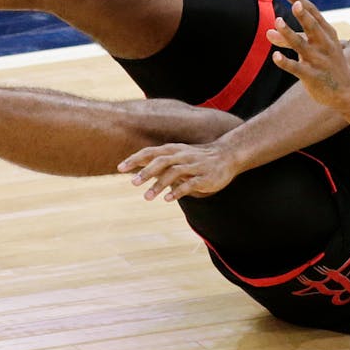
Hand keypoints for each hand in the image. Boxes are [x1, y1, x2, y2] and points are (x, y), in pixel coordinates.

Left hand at [120, 140, 242, 201]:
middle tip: (133, 183)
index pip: (151, 152)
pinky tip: (168, 199)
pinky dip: (178, 191)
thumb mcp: (179, 156)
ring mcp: (194, 166)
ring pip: (174, 173)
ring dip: (159, 184)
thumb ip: (161, 162)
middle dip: (146, 172)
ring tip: (147, 197)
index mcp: (174, 150)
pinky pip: (190, 184)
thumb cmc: (199, 157)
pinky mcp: (205, 177)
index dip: (135, 159)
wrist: (228, 155)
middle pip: (161, 161)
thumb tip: (140, 169)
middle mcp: (182, 156)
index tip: (120, 168)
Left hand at [266, 0, 349, 111]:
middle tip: (294, 3)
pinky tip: (275, 56)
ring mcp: (319, 60)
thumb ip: (288, 39)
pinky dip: (286, 62)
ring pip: (302, 45)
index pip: (313, 13)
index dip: (299, 0)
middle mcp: (324, 44)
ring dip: (289, 33)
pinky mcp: (313, 76)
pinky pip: (297, 68)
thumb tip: (267, 32)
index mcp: (327, 33)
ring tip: (278, 22)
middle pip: (312, 26)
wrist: (347, 91)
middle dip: (303, 14)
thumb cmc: (327, 64)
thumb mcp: (312, 48)